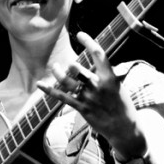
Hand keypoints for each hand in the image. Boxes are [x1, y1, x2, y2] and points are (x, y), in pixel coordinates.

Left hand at [37, 32, 145, 156]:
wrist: (124, 128)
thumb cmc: (122, 105)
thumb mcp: (118, 86)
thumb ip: (105, 75)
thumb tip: (97, 62)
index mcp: (109, 78)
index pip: (98, 54)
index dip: (88, 42)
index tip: (80, 34)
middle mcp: (98, 86)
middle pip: (77, 68)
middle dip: (69, 64)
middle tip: (66, 63)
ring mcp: (88, 98)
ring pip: (67, 81)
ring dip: (58, 72)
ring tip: (55, 67)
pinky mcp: (81, 108)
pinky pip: (62, 97)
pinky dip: (49, 90)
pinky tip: (39, 84)